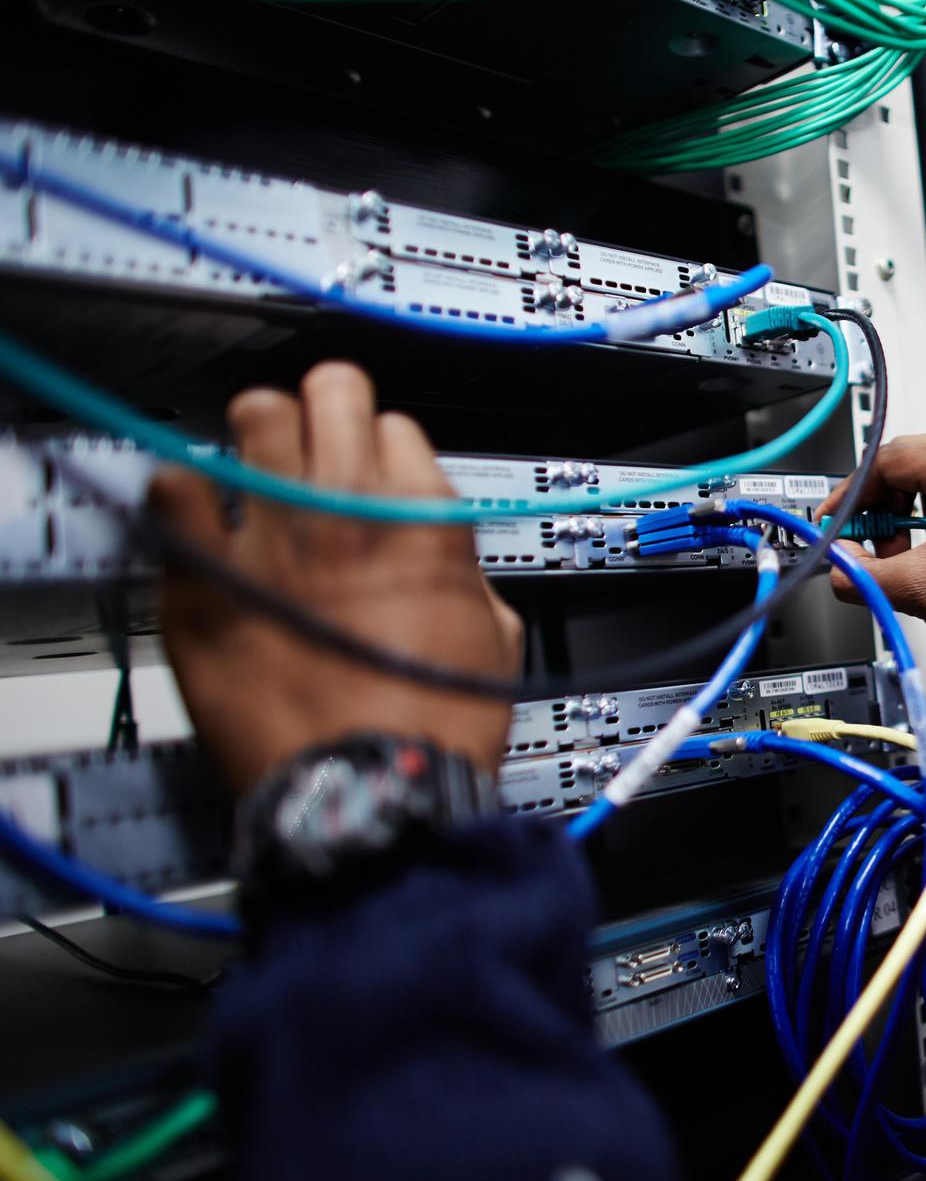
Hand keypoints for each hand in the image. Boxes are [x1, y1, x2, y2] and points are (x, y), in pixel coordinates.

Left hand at [149, 362, 522, 793]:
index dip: (386, 447)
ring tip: (253, 460)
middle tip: (313, 435)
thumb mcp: (494, 635)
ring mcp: (273, 536)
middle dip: (324, 407)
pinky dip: (184, 489)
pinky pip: (176, 488)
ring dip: (257, 432)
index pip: (399, 427)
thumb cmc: (434, 727)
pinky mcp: (205, 576)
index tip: (372, 467)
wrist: (373, 789)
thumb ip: (464, 573)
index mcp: (425, 517)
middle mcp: (350, 508)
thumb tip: (445, 561)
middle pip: (331, 391)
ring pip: (254, 414)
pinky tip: (196, 509)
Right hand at [822, 429, 925, 706]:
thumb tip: (838, 564)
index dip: (852, 496)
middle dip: (887, 508)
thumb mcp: (924, 591)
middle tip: (875, 550)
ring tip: (917, 557)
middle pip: (918, 462)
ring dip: (918, 513)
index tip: (836, 522)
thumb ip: (864, 573)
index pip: (890, 459)